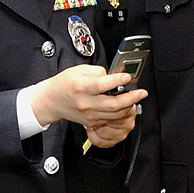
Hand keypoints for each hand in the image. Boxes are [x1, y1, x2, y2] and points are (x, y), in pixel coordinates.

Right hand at [30, 64, 145, 143]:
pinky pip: (110, 119)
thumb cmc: (65, 83)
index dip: (117, 80)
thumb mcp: (80, 70)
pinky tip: (126, 105)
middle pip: (113, 104)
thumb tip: (115, 76)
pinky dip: (121, 113)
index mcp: (81, 87)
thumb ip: (99, 72)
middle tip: (142, 92)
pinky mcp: (91, 121)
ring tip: (136, 97)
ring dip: (129, 106)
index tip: (128, 76)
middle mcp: (85, 103)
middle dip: (132, 98)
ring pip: (115, 114)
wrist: (51, 100)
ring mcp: (89, 115)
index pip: (101, 85)